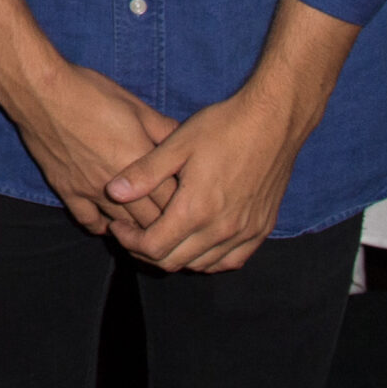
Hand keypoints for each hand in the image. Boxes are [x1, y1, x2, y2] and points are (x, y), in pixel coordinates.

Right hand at [0, 0, 171, 233]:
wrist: (40, 91)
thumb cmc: (90, 93)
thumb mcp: (135, 105)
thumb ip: (164, 129)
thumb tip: (187, 142)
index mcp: (140, 161)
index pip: (174, 199)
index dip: (188, 206)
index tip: (195, 208)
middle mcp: (118, 183)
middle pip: (152, 221)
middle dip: (167, 225)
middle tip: (177, 225)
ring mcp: (91, 190)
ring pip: (123, 226)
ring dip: (138, 231)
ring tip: (149, 229)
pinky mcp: (67, 190)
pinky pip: (88, 221)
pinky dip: (102, 226)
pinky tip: (109, 223)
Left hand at [102, 86, 309, 271]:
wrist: (273, 122)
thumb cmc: (222, 128)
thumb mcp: (176, 145)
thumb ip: (144, 173)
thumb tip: (113, 192)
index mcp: (196, 210)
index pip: (154, 248)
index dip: (130, 241)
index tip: (118, 225)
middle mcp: (222, 229)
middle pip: (175, 262)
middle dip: (146, 252)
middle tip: (133, 232)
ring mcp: (245, 232)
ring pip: (203, 265)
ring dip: (177, 257)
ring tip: (160, 235)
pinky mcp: (261, 229)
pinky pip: (231, 260)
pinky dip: (209, 259)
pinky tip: (197, 243)